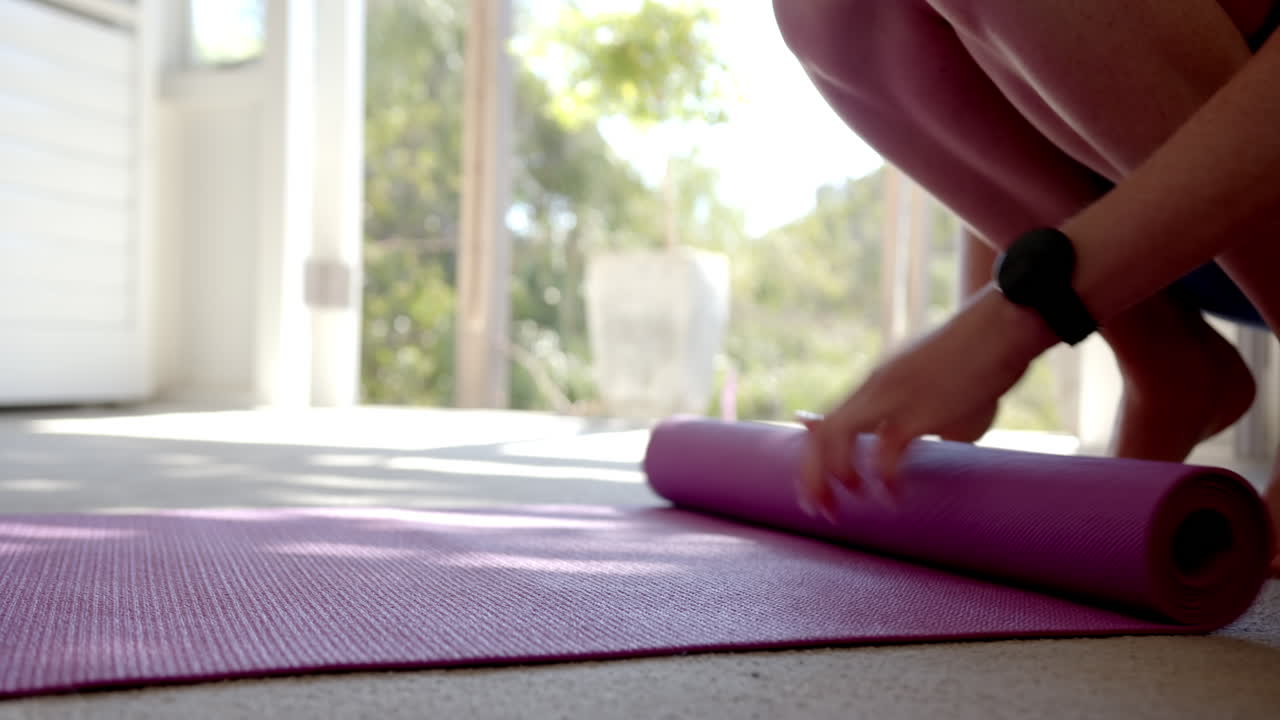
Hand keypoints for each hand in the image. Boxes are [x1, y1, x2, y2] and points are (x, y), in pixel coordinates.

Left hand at [797, 286, 1056, 519]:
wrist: (1002, 329)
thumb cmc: (979, 365)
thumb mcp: (938, 397)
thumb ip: (925, 426)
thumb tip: (937, 453)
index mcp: (873, 387)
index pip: (822, 424)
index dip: (811, 461)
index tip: (815, 493)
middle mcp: (873, 390)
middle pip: (820, 433)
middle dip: (812, 476)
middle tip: (820, 511)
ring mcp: (892, 397)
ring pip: (837, 434)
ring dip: (836, 474)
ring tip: (851, 502)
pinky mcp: (919, 410)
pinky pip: (886, 450)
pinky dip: (884, 479)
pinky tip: (893, 498)